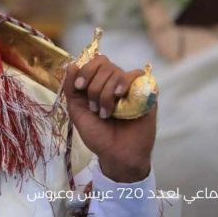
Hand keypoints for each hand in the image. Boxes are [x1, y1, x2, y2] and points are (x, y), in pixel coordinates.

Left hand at [63, 54, 155, 181]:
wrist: (116, 155)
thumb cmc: (97, 135)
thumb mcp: (77, 112)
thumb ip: (71, 89)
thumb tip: (71, 65)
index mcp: (98, 83)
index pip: (93, 61)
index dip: (85, 70)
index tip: (78, 86)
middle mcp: (114, 82)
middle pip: (103, 64)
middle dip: (94, 86)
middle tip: (94, 108)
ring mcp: (130, 87)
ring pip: (117, 71)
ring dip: (106, 92)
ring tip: (105, 113)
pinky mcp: (146, 93)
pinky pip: (137, 75)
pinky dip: (125, 81)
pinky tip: (119, 95)